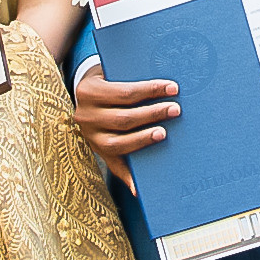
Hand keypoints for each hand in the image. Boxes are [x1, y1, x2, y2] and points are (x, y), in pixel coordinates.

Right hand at [71, 64, 177, 193]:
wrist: (83, 93)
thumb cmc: (107, 80)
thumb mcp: (111, 72)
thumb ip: (131, 76)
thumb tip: (164, 84)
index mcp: (89, 91)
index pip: (125, 93)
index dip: (151, 90)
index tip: (173, 89)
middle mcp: (85, 116)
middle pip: (124, 119)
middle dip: (153, 114)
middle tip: (176, 110)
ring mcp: (90, 137)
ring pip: (119, 143)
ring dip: (144, 139)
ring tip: (164, 133)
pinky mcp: (97, 152)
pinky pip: (114, 166)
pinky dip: (128, 178)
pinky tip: (141, 187)